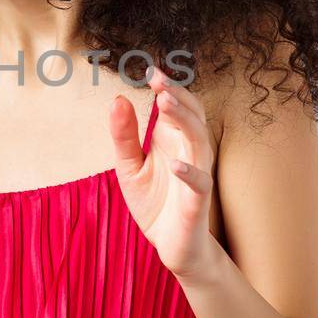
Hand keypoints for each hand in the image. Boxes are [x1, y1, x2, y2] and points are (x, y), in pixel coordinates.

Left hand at [108, 64, 219, 281]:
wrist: (172, 246)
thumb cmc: (154, 202)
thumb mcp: (129, 167)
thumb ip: (124, 136)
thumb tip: (117, 99)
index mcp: (173, 139)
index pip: (176, 105)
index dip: (166, 87)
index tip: (150, 70)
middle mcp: (189, 151)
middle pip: (193, 115)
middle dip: (177, 95)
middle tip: (158, 80)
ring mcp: (196, 175)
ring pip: (200, 141)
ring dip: (184, 121)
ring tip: (164, 104)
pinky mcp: (197, 202)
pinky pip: (199, 183)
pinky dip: (189, 172)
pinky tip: (175, 164)